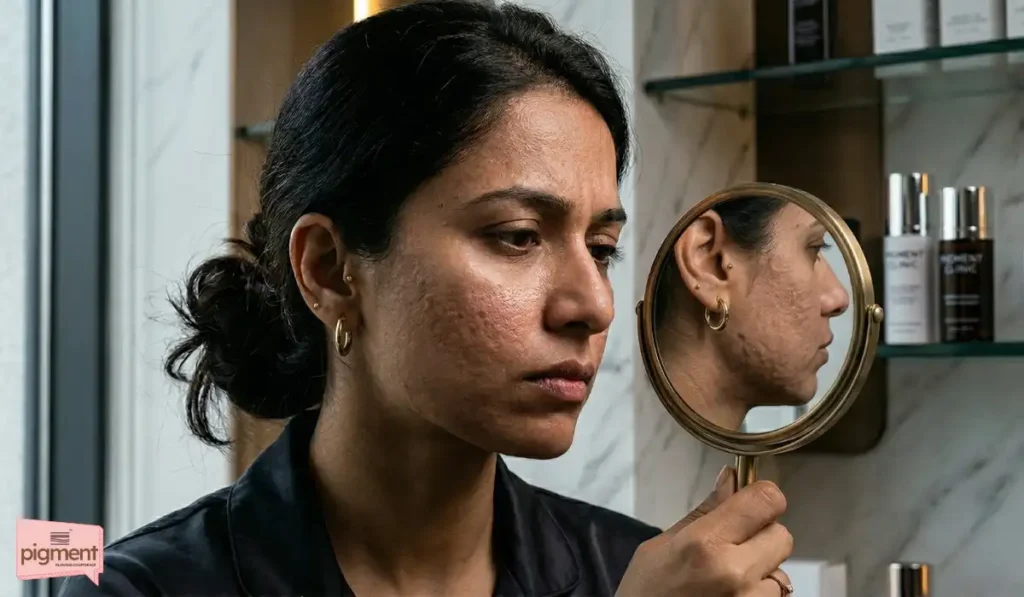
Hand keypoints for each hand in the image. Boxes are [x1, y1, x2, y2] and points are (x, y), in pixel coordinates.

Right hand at [616, 467, 792, 596]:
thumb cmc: (645, 593)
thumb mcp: (661, 546)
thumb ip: (704, 513)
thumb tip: (731, 479)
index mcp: (705, 544)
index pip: (766, 501)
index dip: (762, 497)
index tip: (751, 502)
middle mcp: (735, 572)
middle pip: (781, 534)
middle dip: (762, 535)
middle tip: (733, 545)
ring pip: (781, 570)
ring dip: (762, 570)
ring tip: (728, 579)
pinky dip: (759, 593)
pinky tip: (732, 596)